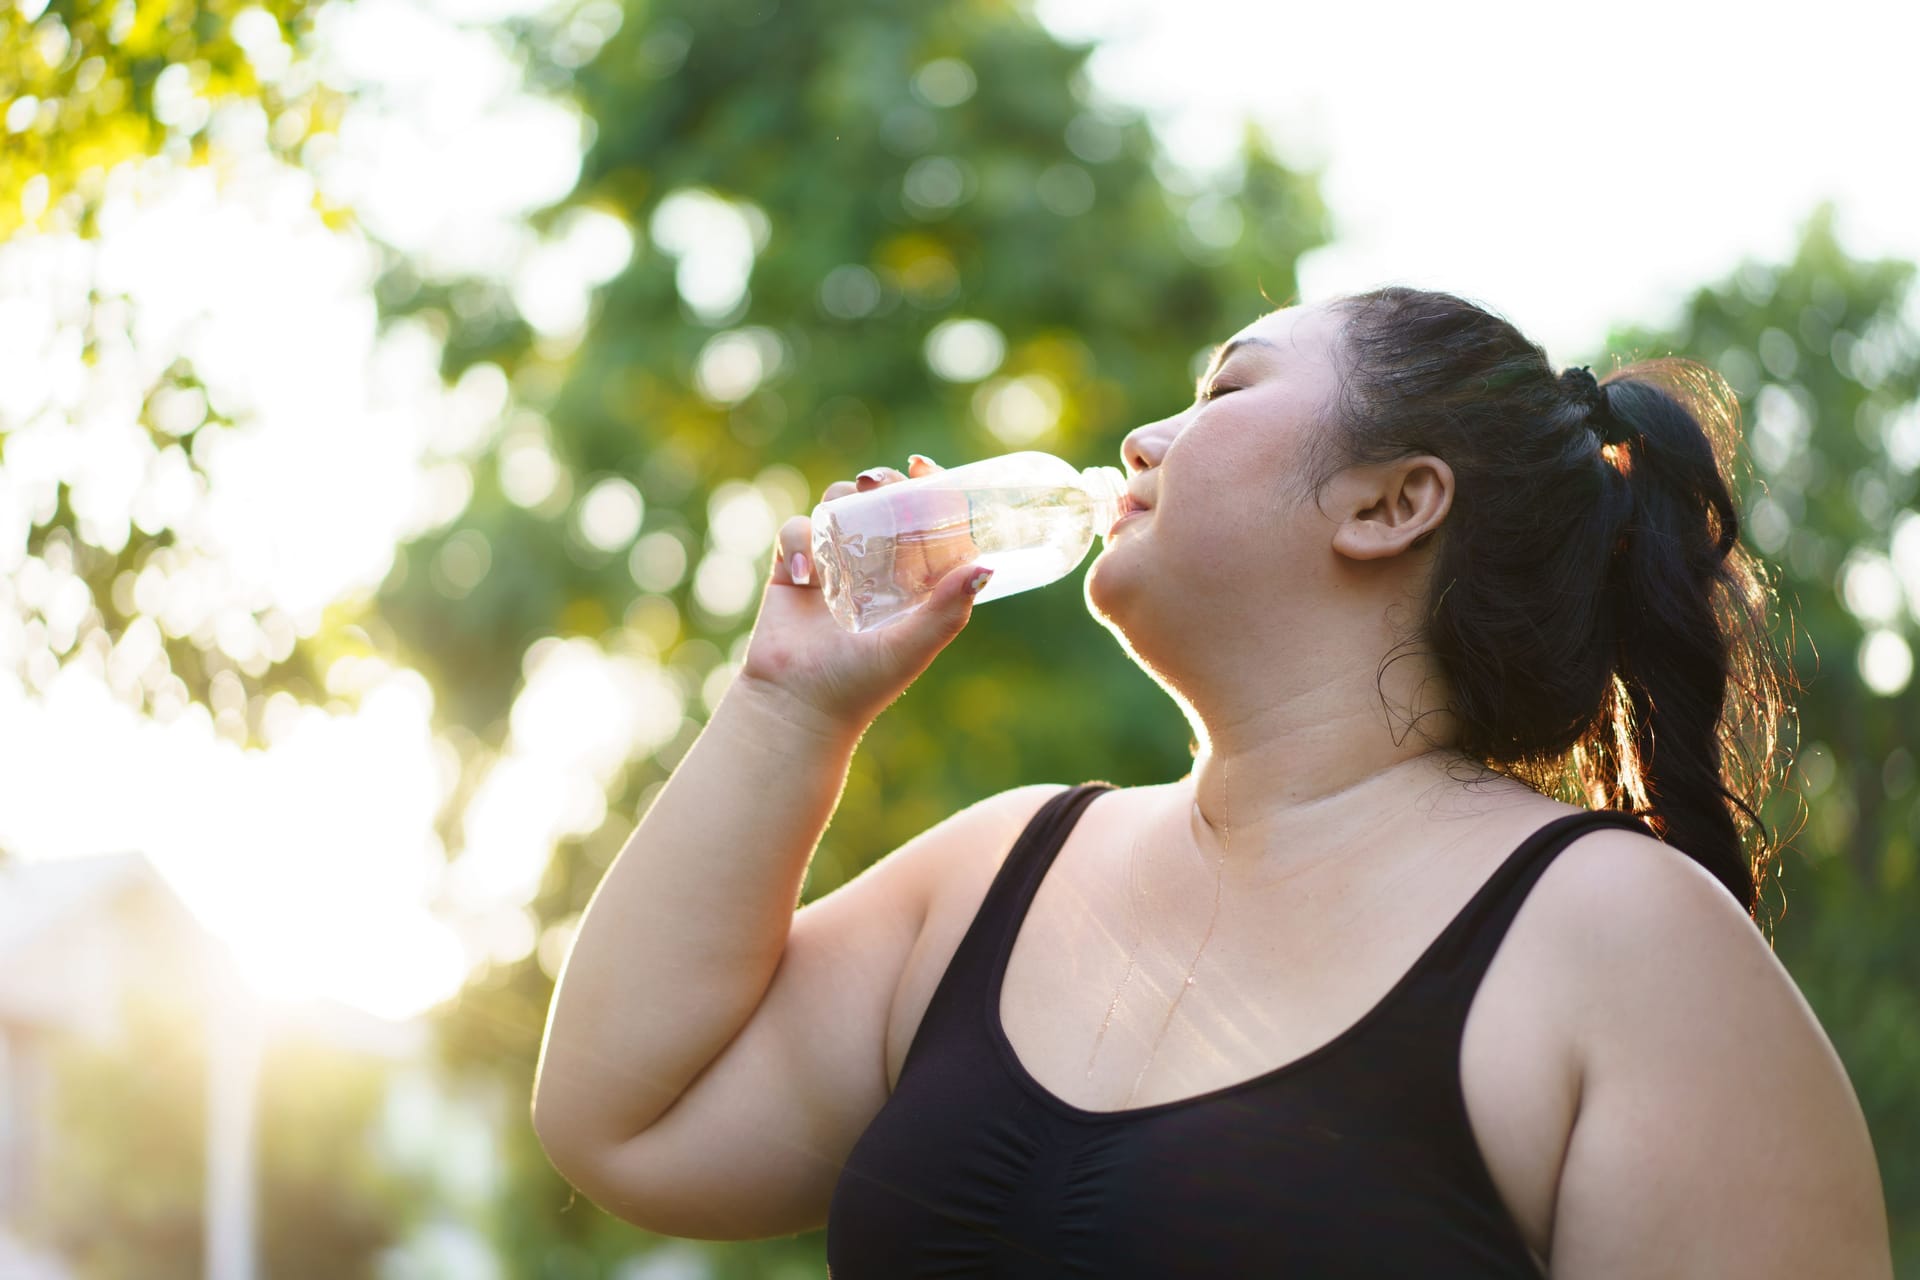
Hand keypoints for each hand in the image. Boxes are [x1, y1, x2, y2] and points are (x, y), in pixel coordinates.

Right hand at [736, 455, 990, 732]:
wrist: (797, 706)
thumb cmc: (861, 684)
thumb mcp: (913, 646)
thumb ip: (948, 610)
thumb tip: (987, 565)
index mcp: (912, 579)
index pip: (926, 519)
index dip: (929, 488)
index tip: (923, 468)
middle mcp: (875, 565)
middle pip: (882, 500)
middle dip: (881, 484)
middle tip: (877, 485)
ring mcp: (833, 563)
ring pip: (838, 504)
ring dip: (839, 501)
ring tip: (839, 522)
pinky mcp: (793, 567)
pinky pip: (796, 530)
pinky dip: (800, 541)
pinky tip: (806, 577)